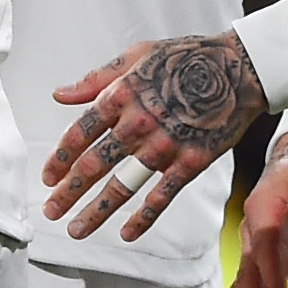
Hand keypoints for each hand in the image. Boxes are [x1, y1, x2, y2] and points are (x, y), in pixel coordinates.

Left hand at [44, 31, 270, 241]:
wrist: (239, 67)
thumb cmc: (186, 58)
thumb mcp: (137, 55)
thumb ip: (96, 78)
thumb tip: (60, 95)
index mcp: (121, 95)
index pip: (80, 133)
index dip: (60, 158)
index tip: (48, 177)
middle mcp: (138, 123)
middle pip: (94, 164)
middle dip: (68, 192)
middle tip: (51, 210)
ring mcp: (165, 145)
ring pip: (123, 185)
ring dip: (96, 211)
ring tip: (75, 229)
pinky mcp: (191, 161)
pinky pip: (162, 195)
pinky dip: (143, 217)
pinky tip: (126, 233)